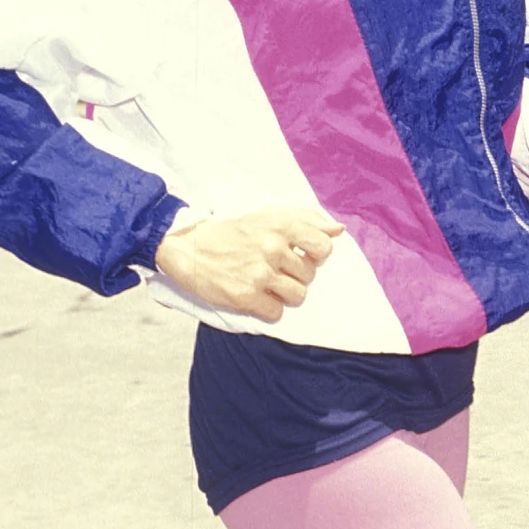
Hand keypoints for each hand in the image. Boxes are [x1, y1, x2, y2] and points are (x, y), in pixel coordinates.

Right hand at [154, 208, 343, 322]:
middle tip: (275, 269)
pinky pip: (277, 312)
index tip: (301, 255)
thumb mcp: (268, 216)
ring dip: (285, 294)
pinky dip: (268, 308)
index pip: (324, 247)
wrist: (190, 248)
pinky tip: (256, 296)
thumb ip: (306, 220)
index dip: (316, 255)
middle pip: (310, 275)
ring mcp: (260, 273)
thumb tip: (339, 230)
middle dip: (296, 275)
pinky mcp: (246, 296)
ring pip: (298, 295)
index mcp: (281, 226)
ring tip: (267, 284)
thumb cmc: (234, 232)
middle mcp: (273, 248)